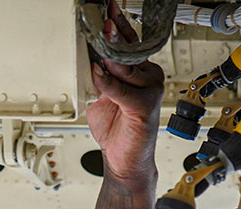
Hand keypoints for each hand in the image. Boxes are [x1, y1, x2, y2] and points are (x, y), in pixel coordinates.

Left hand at [87, 1, 164, 180]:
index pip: (129, 44)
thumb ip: (101, 79)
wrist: (124, 162)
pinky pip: (121, 89)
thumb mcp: (103, 98)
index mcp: (140, 73)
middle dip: (115, 34)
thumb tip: (91, 60)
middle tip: (104, 18)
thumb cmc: (117, 132)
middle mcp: (148, 79)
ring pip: (127, 67)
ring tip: (101, 40)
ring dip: (111, 55)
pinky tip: (97, 72)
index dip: (118, 25)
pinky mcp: (143, 107)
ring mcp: (149, 91)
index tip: (109, 8)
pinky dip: (106, 81)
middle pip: (130, 51)